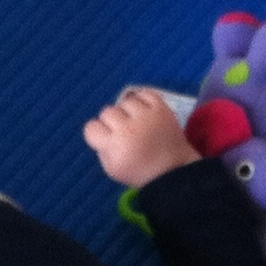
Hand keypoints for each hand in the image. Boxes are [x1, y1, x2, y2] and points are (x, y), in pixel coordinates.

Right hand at [84, 88, 199, 186]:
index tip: (109, 139)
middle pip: (107, 112)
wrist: (174, 170)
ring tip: (136, 123)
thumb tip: (100, 128)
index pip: (91, 127)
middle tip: (125, 133)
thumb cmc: (140, 171)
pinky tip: (144, 111)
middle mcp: (128, 128)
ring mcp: (146, 117)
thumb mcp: (112, 168)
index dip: (98, 133)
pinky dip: (142, 100)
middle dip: (113, 122)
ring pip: (125, 101)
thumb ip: (101, 147)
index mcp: (114, 145)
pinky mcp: (162, 109)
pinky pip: (144, 94)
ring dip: (128, 111)